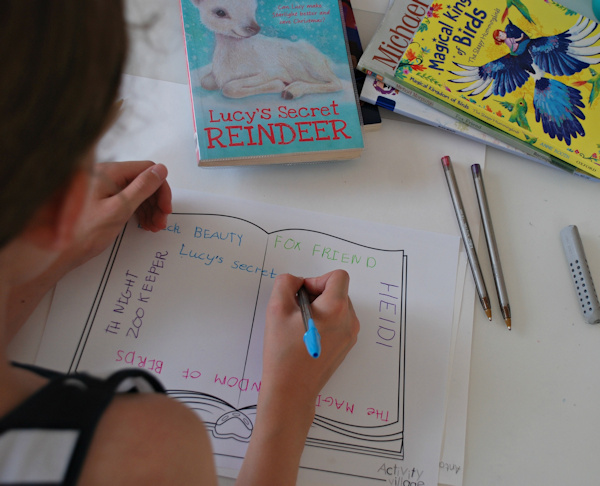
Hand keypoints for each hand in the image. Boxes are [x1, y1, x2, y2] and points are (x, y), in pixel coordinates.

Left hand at [70, 160, 171, 267]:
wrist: (58, 252)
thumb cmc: (83, 233)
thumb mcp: (119, 209)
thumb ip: (142, 188)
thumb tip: (161, 170)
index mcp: (109, 173)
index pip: (146, 170)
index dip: (161, 189)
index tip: (166, 209)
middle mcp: (106, 176)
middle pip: (143, 181)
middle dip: (156, 201)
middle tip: (161, 222)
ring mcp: (103, 188)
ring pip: (136, 192)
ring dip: (150, 208)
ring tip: (154, 226)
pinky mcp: (102, 200)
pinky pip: (127, 200)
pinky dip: (138, 211)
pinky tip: (143, 224)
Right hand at [261, 270, 359, 416]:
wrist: (291, 390)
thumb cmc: (283, 351)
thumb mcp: (276, 309)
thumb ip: (286, 284)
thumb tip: (296, 281)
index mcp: (336, 308)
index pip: (338, 276)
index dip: (317, 279)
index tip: (302, 295)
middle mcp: (349, 321)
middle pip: (337, 291)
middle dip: (316, 295)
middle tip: (295, 312)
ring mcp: (350, 336)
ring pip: (338, 307)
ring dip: (319, 309)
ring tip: (299, 326)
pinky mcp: (345, 347)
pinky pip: (338, 323)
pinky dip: (324, 323)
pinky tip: (306, 337)